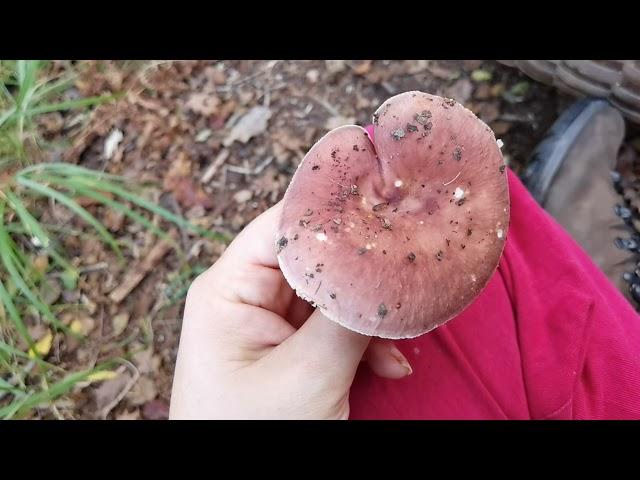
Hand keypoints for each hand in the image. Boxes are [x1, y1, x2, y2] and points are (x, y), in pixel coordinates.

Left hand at [169, 201, 411, 418]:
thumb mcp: (306, 376)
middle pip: (313, 257)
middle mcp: (246, 296)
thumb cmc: (253, 434)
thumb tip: (387, 268)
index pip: (284, 225)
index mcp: (229, 289)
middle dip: (361, 272)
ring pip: (330, 294)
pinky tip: (388, 365)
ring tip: (400, 336)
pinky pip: (332, 328)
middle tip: (408, 270)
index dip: (335, 211)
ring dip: (367, 315)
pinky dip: (363, 342)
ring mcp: (268, 323)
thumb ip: (346, 318)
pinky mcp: (289, 347)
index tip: (387, 205)